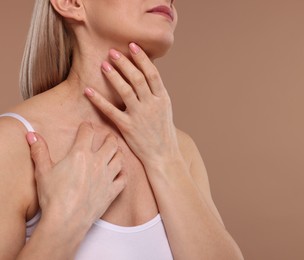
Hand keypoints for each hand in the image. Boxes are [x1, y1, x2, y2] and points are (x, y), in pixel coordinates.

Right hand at [26, 123, 125, 225]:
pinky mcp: (112, 191)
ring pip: (120, 159)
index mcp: (80, 154)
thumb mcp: (43, 171)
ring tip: (116, 152)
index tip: (87, 126)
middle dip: (110, 137)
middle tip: (108, 137)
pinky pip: (123, 179)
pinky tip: (120, 173)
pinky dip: (123, 174)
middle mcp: (97, 162)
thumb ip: (39, 151)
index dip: (87, 127)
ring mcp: (107, 177)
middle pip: (111, 143)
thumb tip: (32, 134)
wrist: (65, 221)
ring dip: (118, 154)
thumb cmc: (52, 196)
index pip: (88, 132)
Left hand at [84, 43, 182, 166]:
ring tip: (103, 64)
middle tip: (112, 51)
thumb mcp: (165, 110)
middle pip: (137, 78)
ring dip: (114, 76)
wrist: (164, 156)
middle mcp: (152, 105)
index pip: (152, 74)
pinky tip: (88, 91)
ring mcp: (140, 116)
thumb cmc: (163, 133)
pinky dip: (99, 100)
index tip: (132, 46)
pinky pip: (111, 111)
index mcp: (163, 99)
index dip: (142, 59)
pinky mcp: (128, 127)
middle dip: (125, 63)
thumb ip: (155, 94)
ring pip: (126, 91)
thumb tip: (145, 76)